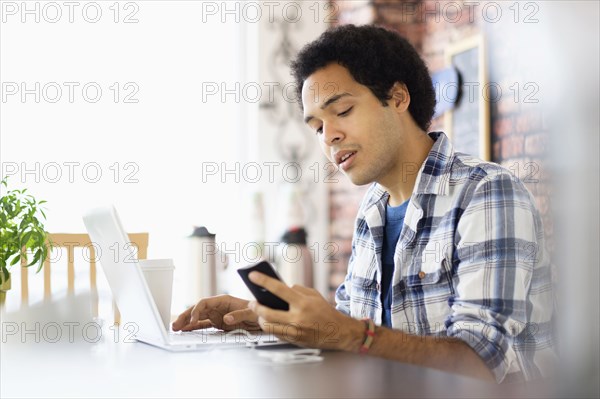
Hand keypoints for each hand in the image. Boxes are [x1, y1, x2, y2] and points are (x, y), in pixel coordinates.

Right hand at [171, 294, 260, 331]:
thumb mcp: (252, 312)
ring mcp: (217, 315)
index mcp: (224, 300)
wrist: (265, 317)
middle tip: (175, 325)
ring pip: (198, 317)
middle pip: (197, 309)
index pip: (204, 303)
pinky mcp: (219, 323)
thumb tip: (225, 319)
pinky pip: (203, 324)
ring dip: (187, 322)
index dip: (196, 311)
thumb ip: (239, 315)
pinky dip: (194, 328)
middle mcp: (218, 306)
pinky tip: (186, 331)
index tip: (192, 321)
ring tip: (175, 328)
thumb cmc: (259, 311)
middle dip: (185, 316)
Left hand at [247, 272, 363, 350]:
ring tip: (260, 314)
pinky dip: (271, 327)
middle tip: (252, 303)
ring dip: (261, 319)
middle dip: (255, 307)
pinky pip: (276, 334)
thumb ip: (297, 290)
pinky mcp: (294, 340)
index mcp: (302, 303)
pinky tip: (271, 322)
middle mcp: (297, 317)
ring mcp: (295, 331)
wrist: (339, 332)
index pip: (279, 289)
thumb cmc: (325, 311)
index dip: (263, 281)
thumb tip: (281, 288)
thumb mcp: (314, 295)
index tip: (252, 276)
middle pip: (267, 312)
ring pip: (268, 326)